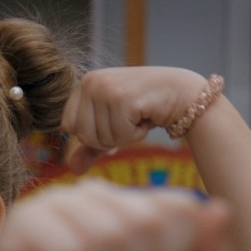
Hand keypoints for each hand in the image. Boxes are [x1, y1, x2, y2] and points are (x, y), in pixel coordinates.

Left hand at [61, 67, 211, 173]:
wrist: (182, 94)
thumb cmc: (146, 109)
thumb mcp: (113, 127)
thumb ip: (91, 147)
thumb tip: (73, 169)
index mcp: (84, 83)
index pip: (69, 126)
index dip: (92, 134)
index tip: (114, 122)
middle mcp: (91, 81)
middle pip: (83, 135)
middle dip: (108, 138)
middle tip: (128, 121)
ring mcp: (106, 88)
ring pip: (101, 138)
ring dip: (125, 136)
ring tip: (138, 117)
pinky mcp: (123, 98)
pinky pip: (120, 136)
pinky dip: (136, 135)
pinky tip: (146, 117)